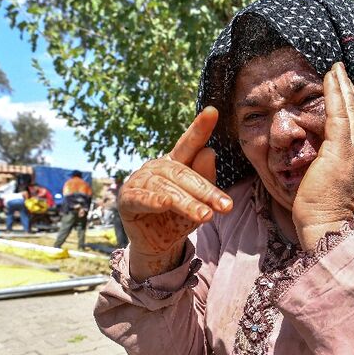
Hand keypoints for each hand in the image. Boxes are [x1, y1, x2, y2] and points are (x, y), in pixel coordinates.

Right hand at [120, 106, 231, 279]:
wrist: (158, 243)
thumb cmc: (179, 217)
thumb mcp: (198, 201)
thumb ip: (204, 179)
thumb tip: (210, 151)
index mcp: (176, 162)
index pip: (189, 143)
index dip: (199, 128)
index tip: (213, 111)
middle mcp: (157, 167)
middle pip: (183, 175)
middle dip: (206, 191)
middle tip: (225, 205)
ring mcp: (140, 181)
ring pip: (167, 189)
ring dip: (187, 203)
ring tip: (206, 216)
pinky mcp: (127, 199)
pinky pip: (141, 198)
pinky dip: (153, 201)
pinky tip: (165, 204)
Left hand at [292, 63, 353, 248]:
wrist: (324, 225)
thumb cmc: (319, 211)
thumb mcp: (328, 182)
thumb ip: (329, 165)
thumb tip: (319, 154)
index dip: (352, 106)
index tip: (345, 90)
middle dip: (350, 91)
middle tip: (341, 70)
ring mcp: (353, 152)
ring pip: (351, 110)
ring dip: (343, 86)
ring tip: (336, 69)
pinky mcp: (340, 150)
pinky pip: (339, 115)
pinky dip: (336, 94)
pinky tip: (331, 79)